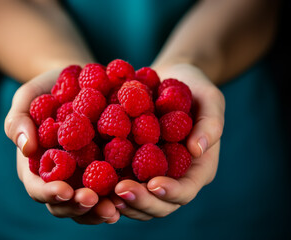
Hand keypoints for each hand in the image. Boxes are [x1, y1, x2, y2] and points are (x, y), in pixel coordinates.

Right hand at [5, 70, 119, 223]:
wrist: (78, 79)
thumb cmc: (47, 89)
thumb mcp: (28, 97)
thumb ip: (18, 120)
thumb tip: (26, 148)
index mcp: (37, 165)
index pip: (39, 187)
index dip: (49, 193)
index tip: (65, 191)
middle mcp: (61, 176)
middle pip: (65, 203)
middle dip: (78, 207)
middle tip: (94, 201)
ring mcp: (84, 174)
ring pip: (89, 202)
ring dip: (100, 209)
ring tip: (114, 209)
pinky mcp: (106, 166)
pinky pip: (111, 186)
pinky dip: (118, 193)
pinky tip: (131, 192)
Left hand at [110, 63, 224, 219]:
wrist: (169, 80)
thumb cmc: (194, 88)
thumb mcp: (209, 98)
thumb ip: (210, 123)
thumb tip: (197, 150)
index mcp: (197, 168)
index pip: (186, 190)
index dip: (171, 192)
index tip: (153, 183)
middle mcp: (173, 177)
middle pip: (160, 205)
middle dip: (141, 201)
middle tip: (119, 190)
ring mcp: (151, 173)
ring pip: (139, 201)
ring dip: (122, 201)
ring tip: (103, 192)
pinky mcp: (132, 165)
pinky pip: (121, 181)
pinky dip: (108, 186)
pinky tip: (92, 180)